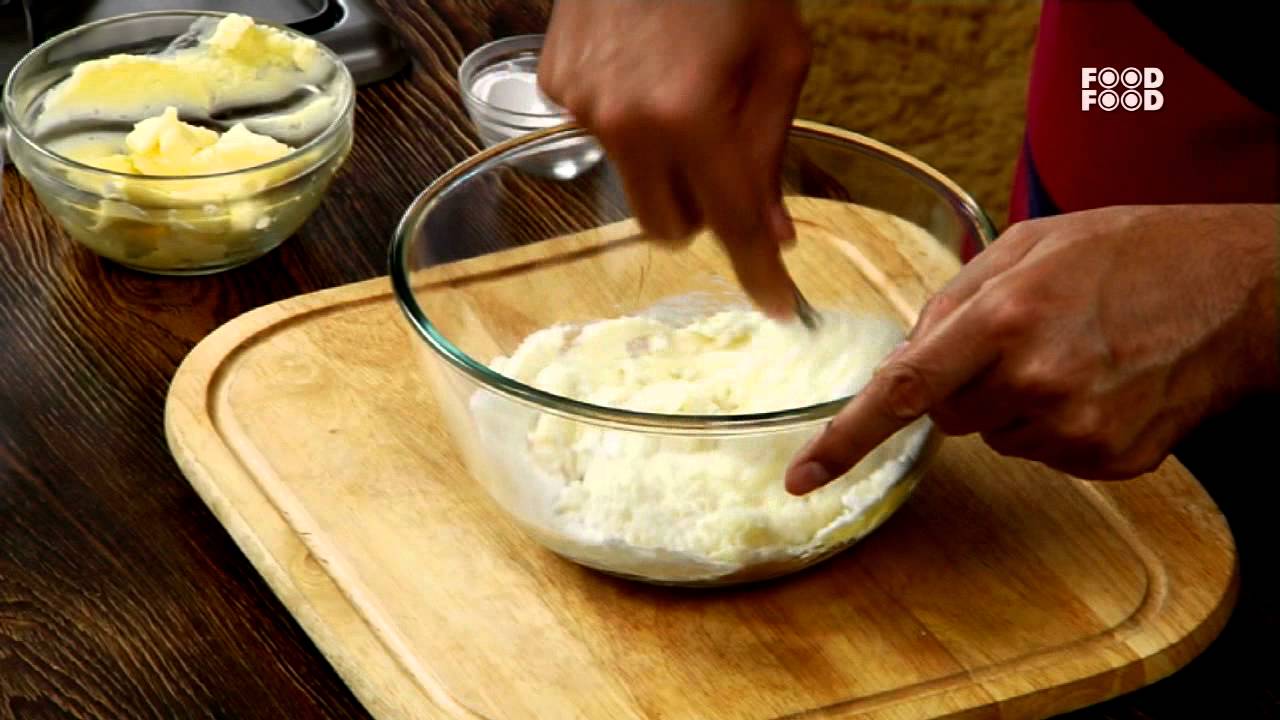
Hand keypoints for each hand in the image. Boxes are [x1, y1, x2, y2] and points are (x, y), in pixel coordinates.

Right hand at [539, 0, 811, 317]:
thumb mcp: (780, 58)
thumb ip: (771, 151)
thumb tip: (771, 231)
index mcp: (692, 114)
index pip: (730, 224)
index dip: (759, 272)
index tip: (776, 306)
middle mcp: (626, 122)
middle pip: (667, 226)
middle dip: (703, 212)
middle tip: (725, 163)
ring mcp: (581, 105)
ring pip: (633, 183)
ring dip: (665, 162)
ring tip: (681, 92)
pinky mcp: (553, 87)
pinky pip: (599, 137)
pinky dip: (628, 122)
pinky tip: (643, 69)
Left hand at [785, 204, 1279, 492]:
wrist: (1241, 291)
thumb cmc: (1130, 252)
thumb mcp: (1028, 245)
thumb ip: (953, 300)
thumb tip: (904, 356)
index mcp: (1003, 318)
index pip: (903, 392)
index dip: (845, 439)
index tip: (804, 477)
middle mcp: (1035, 380)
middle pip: (947, 418)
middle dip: (965, 385)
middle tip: (1025, 339)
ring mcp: (1076, 428)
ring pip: (995, 437)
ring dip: (1014, 403)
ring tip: (1075, 353)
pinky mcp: (1109, 459)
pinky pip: (1044, 452)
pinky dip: (1057, 423)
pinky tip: (1101, 380)